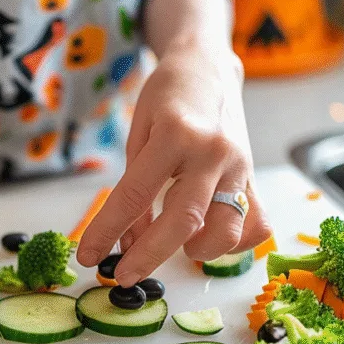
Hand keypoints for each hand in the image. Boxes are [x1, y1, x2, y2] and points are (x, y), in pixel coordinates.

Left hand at [77, 42, 270, 286]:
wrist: (210, 68)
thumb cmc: (167, 100)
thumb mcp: (138, 137)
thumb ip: (134, 190)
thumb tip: (128, 242)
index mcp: (175, 134)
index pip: (134, 195)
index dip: (107, 231)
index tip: (88, 256)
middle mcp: (213, 152)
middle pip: (182, 221)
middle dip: (147, 256)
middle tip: (123, 275)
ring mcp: (239, 167)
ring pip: (226, 230)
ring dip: (196, 251)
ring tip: (175, 248)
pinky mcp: (255, 178)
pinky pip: (255, 226)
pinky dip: (233, 243)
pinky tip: (209, 237)